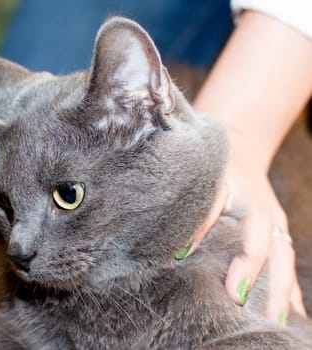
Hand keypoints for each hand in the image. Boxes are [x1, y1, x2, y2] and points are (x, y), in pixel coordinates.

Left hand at [193, 126, 305, 323]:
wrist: (237, 143)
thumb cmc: (217, 163)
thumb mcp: (208, 183)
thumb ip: (199, 214)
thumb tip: (181, 251)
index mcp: (255, 208)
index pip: (255, 244)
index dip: (246, 270)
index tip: (235, 295)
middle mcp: (271, 220)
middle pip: (280, 260)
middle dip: (276, 292)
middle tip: (266, 322)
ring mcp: (277, 226)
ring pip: (285, 263)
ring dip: (284, 294)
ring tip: (280, 324)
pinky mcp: (275, 231)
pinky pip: (284, 261)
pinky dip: (287, 285)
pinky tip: (291, 310)